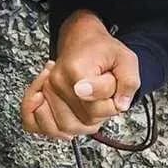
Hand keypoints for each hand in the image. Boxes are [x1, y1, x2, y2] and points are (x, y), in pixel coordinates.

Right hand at [20, 12, 140, 138]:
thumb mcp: (126, 60)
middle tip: (104, 93)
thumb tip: (119, 105)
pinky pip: (38, 123)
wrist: (82, 39)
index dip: (113, 102)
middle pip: (83, 120)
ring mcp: (49, 90)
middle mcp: (58, 81)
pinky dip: (53, 128)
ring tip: (92, 104)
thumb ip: (128, 82)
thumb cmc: (102, 49)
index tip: (114, 87)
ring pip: (66, 127)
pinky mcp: (43, 96)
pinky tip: (67, 123)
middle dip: (101, 113)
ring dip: (84, 122)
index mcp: (77, 71)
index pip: (97, 107)